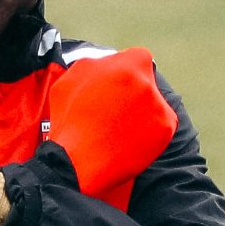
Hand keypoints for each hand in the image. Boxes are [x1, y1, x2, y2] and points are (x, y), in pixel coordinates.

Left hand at [44, 48, 176, 201]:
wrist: (79, 165)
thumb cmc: (124, 147)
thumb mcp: (164, 125)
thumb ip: (160, 99)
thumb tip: (149, 92)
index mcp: (134, 65)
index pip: (143, 60)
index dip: (143, 79)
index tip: (140, 100)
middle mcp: (104, 61)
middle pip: (117, 65)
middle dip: (120, 84)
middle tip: (120, 112)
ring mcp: (78, 72)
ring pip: (95, 75)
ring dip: (100, 90)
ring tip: (100, 120)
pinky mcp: (60, 86)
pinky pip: (76, 87)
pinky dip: (80, 99)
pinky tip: (84, 121)